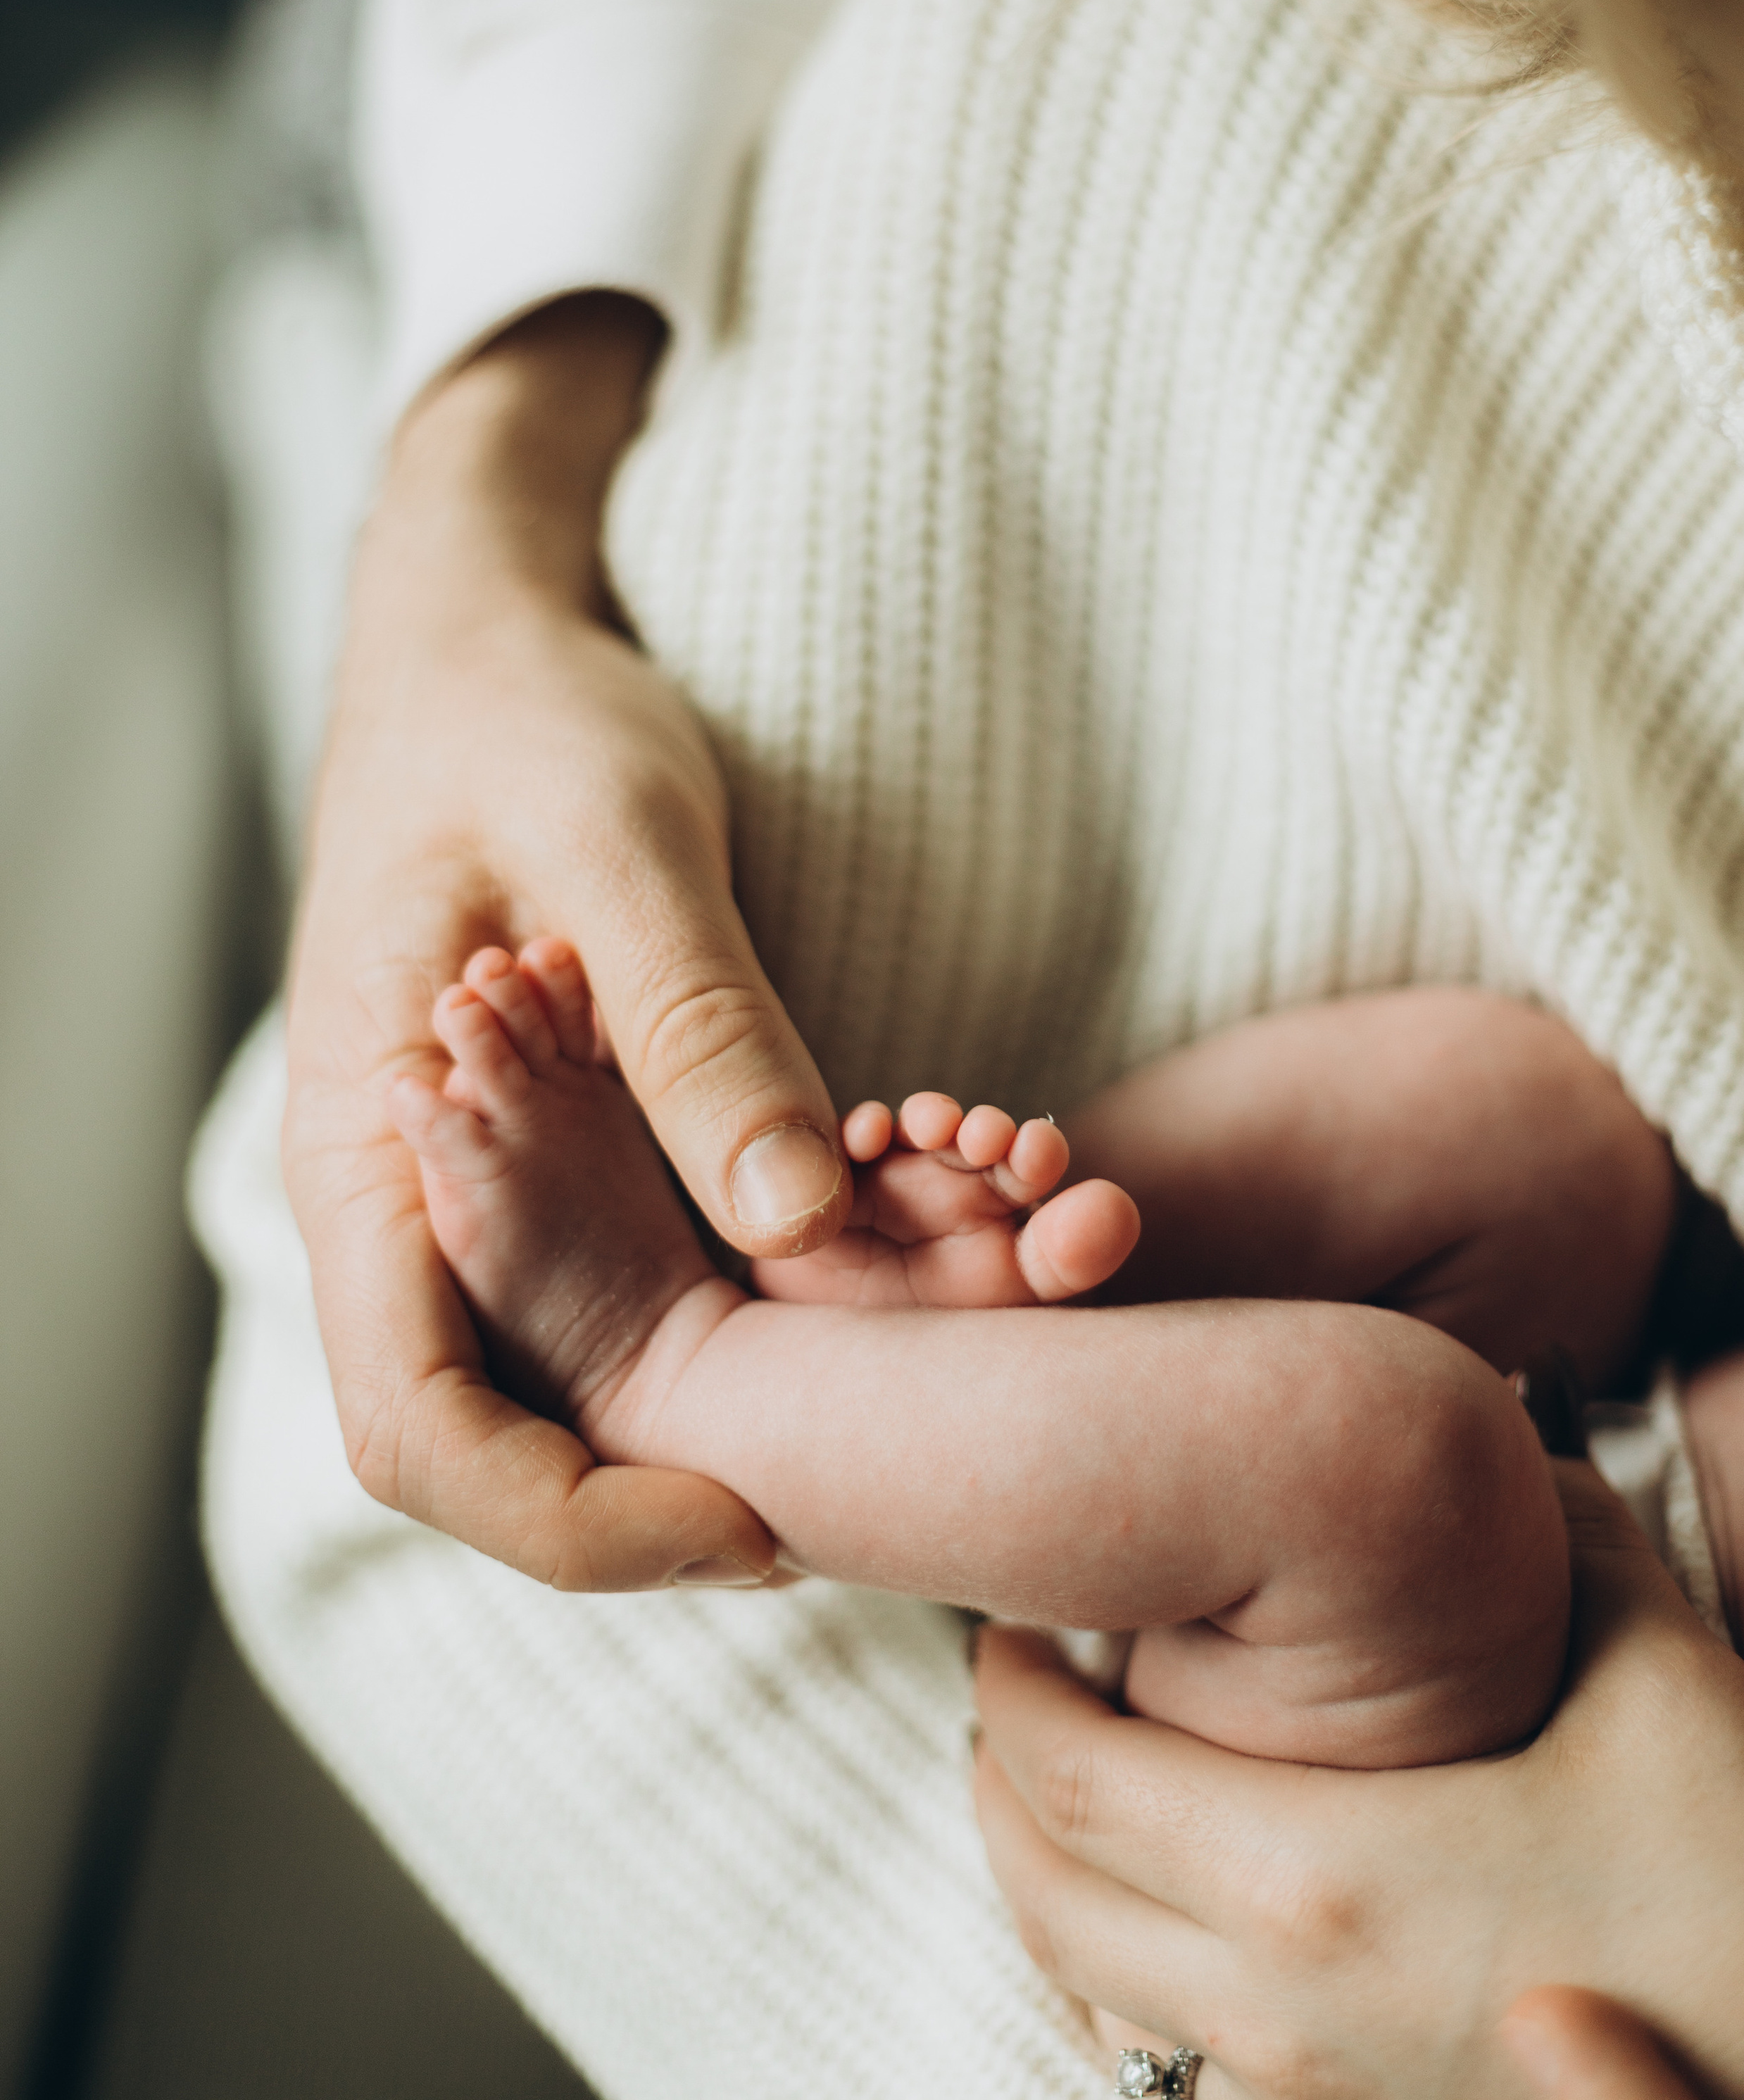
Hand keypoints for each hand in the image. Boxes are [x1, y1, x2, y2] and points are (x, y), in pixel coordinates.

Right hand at [283, 295, 850, 1590]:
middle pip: (524, 1429)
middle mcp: (419, 1202)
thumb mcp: (619, 844)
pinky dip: (784, 1277)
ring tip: (952, 1329)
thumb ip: (693, 1025)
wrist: (485, 638)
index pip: (413, 1430)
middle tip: (907, 1459)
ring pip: (606, 1362)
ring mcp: (496, 1184)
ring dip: (769, 1373)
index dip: (570, 1517)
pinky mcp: (577, 1152)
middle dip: (704, 1470)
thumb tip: (797, 1226)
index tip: (748, 1527)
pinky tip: (915, 1246)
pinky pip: (664, 1266)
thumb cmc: (517, 719)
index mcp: (369, 1151)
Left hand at [972, 1462, 1743, 2097]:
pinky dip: (1123, 1995)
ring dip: (1049, 1888)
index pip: (1068, 1777)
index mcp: (1314, 1878)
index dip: (1009, 1691)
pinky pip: (1174, 2081)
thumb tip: (1511, 1441)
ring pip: (1094, 2001)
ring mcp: (1311, 2099)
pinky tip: (1159, 1931)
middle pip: (1046, 1893)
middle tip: (1013, 1690)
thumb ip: (1568, 1536)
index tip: (1007, 1621)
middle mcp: (1277, 2008)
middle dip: (1000, 1783)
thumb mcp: (1657, 1678)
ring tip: (1062, 1793)